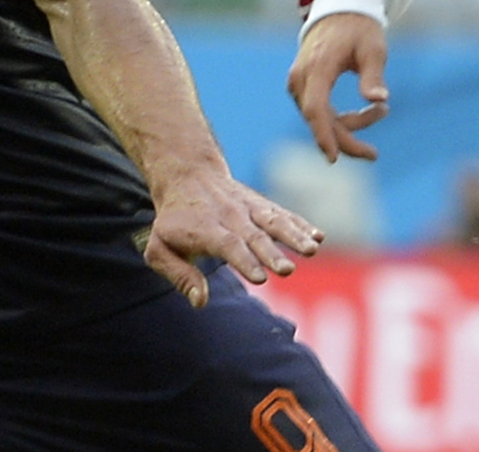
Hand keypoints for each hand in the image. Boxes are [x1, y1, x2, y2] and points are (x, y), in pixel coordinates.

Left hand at [143, 168, 322, 307]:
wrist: (188, 175)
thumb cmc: (173, 221)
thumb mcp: (159, 248)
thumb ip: (179, 275)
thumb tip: (200, 301)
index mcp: (205, 229)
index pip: (228, 245)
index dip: (244, 261)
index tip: (261, 278)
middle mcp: (230, 216)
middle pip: (254, 236)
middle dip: (272, 254)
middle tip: (287, 271)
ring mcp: (249, 208)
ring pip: (274, 221)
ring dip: (294, 235)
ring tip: (313, 248)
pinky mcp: (261, 205)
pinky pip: (283, 214)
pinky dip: (301, 224)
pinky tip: (319, 236)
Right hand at [286, 12, 388, 162]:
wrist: (339, 9)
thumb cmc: (360, 28)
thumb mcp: (373, 49)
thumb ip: (373, 75)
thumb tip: (379, 100)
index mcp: (318, 66)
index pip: (316, 108)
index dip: (323, 135)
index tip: (334, 158)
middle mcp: (301, 76)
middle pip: (318, 119)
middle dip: (346, 139)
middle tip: (373, 154)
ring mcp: (298, 82)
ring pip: (319, 118)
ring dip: (348, 125)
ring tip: (381, 110)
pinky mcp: (302, 86)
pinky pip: (318, 111)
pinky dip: (338, 118)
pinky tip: (365, 111)